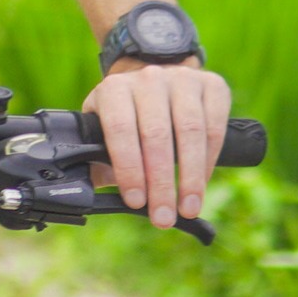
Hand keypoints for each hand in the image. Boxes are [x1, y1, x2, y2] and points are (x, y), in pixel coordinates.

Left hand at [84, 58, 231, 229]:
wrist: (155, 82)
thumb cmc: (126, 116)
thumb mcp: (103, 129)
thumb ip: (95, 159)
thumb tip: (83, 194)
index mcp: (114, 89)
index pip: (120, 130)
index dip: (129, 168)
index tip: (135, 202)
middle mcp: (148, 79)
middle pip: (156, 135)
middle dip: (160, 183)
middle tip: (163, 218)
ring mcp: (182, 78)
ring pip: (190, 132)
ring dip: (190, 178)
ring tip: (188, 210)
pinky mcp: (212, 84)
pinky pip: (214, 127)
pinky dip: (209, 162)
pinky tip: (200, 186)